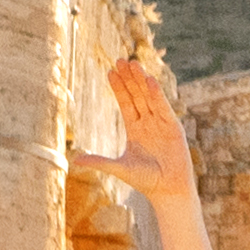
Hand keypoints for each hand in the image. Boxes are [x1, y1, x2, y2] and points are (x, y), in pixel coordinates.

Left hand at [101, 46, 195, 186]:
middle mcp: (148, 123)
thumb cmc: (145, 181)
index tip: (110, 72)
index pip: (125, 103)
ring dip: (141, 81)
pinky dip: (157, 94)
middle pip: (137, 95)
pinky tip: (149, 81)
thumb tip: (75, 160)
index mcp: (135, 129)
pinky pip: (163, 107)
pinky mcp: (174, 127)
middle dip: (129, 78)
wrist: (168, 190)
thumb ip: (100, 162)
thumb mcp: (119, 168)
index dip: (118, 87)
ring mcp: (161, 123)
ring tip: (133, 64)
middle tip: (120, 59)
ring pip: (149, 97)